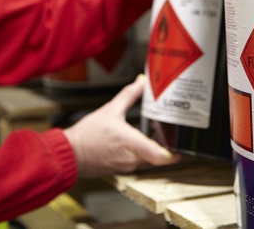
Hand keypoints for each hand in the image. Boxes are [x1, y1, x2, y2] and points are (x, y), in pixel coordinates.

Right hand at [64, 75, 179, 177]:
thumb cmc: (87, 134)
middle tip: (171, 134)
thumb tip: (141, 82)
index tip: (182, 146)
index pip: (160, 155)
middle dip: (165, 147)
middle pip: (158, 157)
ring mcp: (127, 167)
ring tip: (155, 137)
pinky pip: (137, 164)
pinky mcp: (122, 171)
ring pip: (148, 161)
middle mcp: (132, 159)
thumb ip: (129, 95)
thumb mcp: (110, 109)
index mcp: (131, 143)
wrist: (70, 152)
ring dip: (152, 151)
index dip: (175, 153)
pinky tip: (138, 145)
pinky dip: (140, 156)